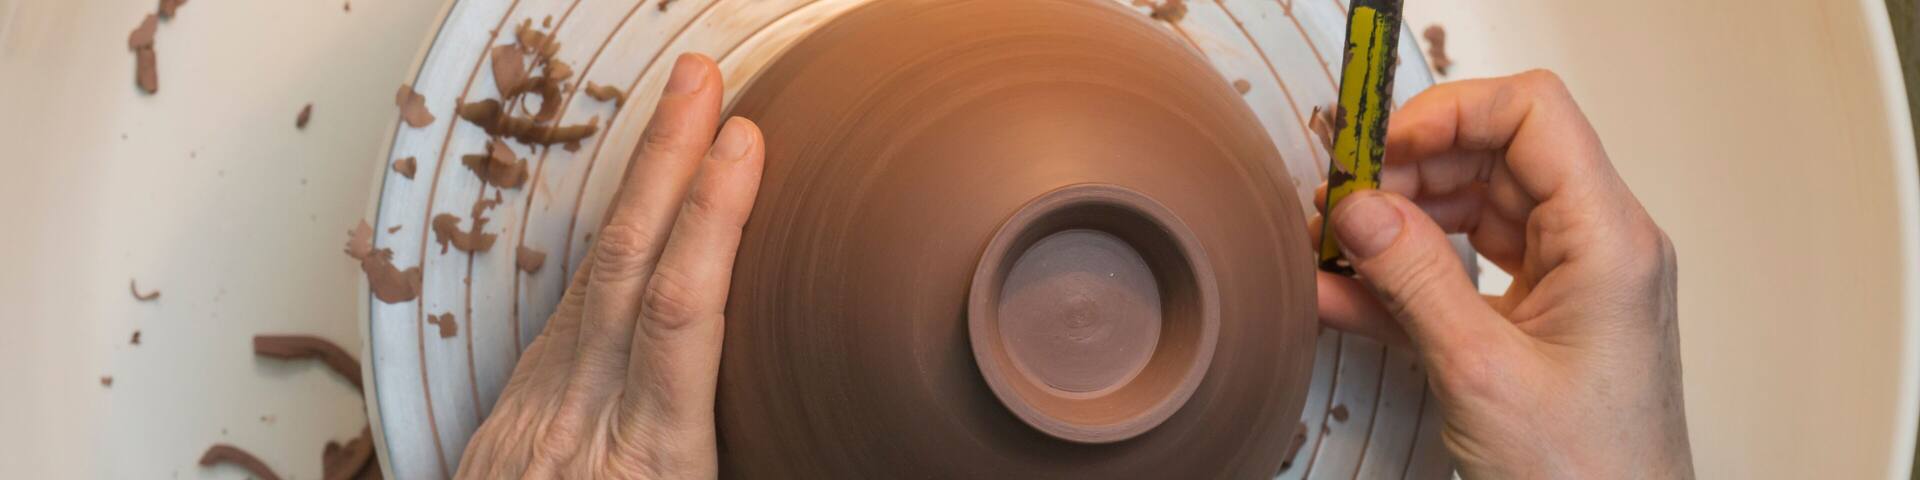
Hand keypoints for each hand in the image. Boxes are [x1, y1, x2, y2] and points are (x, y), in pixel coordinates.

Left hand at [457, 53, 762, 478]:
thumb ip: (763, 468)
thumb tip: (842, 443)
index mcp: (647, 468)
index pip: (680, 314)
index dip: (712, 217)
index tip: (746, 142)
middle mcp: (581, 432)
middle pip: (624, 269)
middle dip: (666, 160)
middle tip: (704, 78)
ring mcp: (535, 425)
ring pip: (588, 284)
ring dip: (636, 193)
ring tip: (681, 123)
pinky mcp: (511, 427)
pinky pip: (562, 324)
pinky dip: (606, 259)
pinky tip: (633, 226)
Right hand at [1312, 70, 1692, 477]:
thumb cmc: (1585, 475)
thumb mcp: (1479, 370)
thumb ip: (1413, 279)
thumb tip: (1356, 207)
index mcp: (1607, 239)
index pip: (1533, 114)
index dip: (1449, 113)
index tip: (1377, 148)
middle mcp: (1596, 246)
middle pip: (1497, 156)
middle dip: (1410, 170)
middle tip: (1339, 202)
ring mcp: (1569, 282)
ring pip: (1475, 210)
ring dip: (1399, 222)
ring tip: (1332, 246)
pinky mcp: (1540, 319)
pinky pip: (1467, 269)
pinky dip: (1407, 274)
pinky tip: (1344, 289)